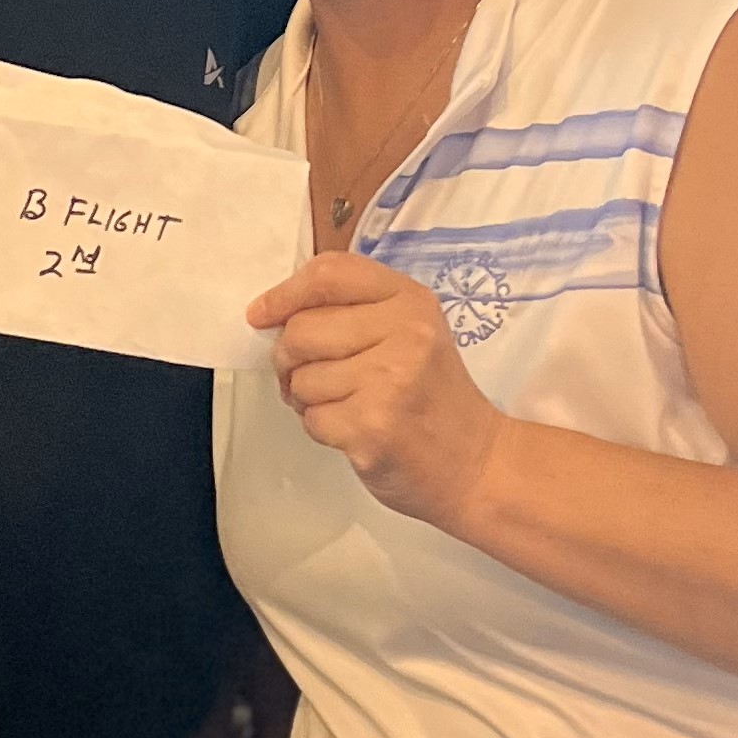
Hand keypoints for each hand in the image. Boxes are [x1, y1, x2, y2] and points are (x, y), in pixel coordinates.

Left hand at [187, 616, 296, 737]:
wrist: (295, 601)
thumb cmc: (261, 641)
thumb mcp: (235, 681)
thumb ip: (217, 721)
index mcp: (277, 723)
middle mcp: (286, 716)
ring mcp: (287, 698)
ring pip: (263, 732)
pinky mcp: (284, 680)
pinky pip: (264, 714)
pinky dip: (246, 723)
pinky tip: (235, 716)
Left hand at [247, 250, 500, 536]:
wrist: (476, 463)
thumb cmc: (430, 395)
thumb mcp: (408, 333)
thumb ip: (351, 311)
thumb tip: (269, 313)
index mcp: (410, 301)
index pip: (329, 274)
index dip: (285, 294)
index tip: (261, 314)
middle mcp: (404, 334)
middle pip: (301, 330)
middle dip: (289, 359)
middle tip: (313, 376)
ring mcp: (389, 381)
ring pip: (300, 378)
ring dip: (307, 398)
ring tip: (345, 404)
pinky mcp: (372, 427)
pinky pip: (311, 418)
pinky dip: (321, 428)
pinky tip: (354, 429)